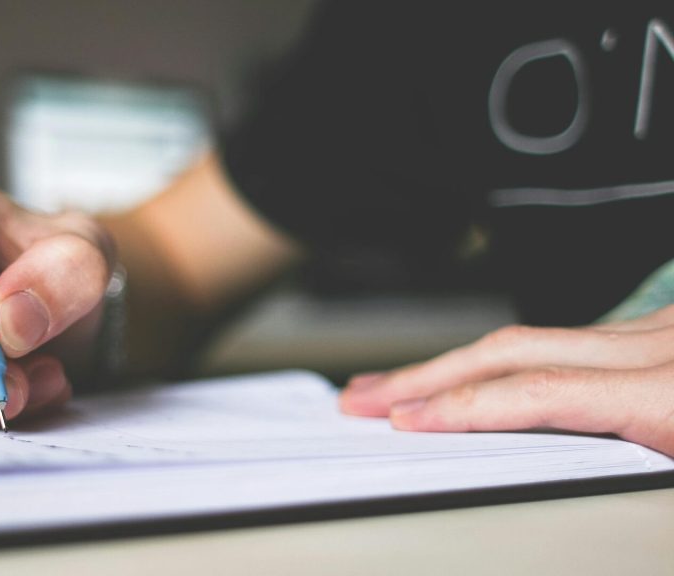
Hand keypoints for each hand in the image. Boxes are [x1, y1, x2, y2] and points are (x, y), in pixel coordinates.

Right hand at [340, 306, 673, 455]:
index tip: (402, 421)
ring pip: (530, 337)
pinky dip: (507, 358)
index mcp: (672, 394)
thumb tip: (547, 470)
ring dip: (456, 363)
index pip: (539, 393)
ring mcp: (658, 331)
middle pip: (512, 350)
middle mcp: (659, 347)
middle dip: (426, 374)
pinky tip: (476, 373)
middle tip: (363, 396)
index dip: (461, 406)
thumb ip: (639, 471)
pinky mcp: (660, 329)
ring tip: (400, 386)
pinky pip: (566, 338)